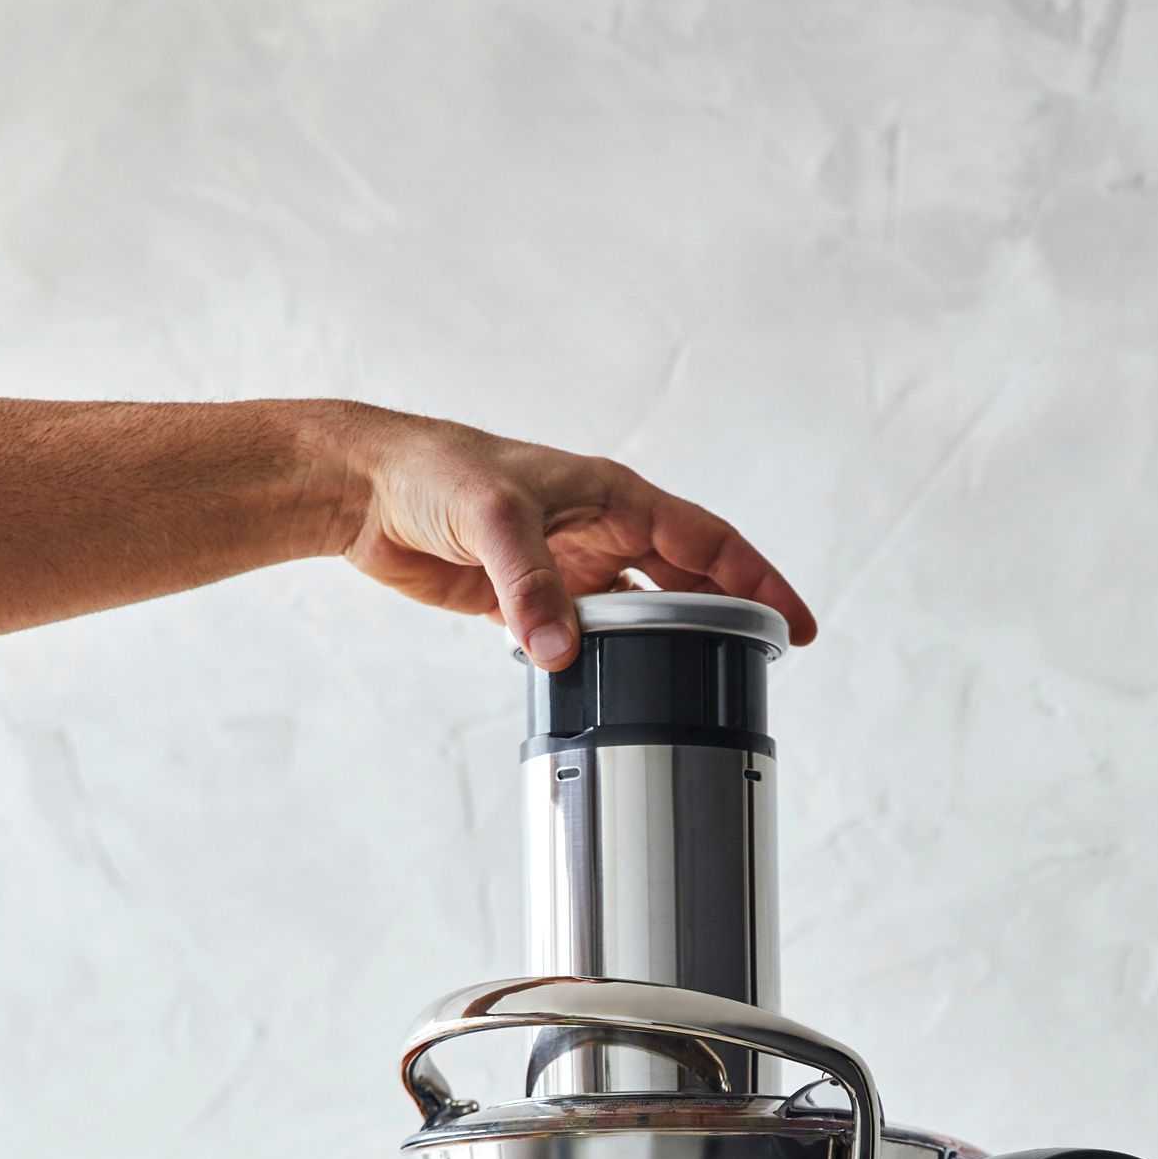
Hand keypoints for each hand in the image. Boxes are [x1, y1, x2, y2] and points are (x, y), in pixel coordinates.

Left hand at [335, 408, 814, 668]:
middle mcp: (601, 530)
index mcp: (614, 497)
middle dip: (728, 620)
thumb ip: (530, 586)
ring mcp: (568, 567)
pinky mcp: (529, 598)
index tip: (793, 623)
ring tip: (704, 686)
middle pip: (686, 582)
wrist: (364, 489)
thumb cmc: (432, 471)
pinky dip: (608, 660)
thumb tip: (560, 651)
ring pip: (640, 613)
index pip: (708, 543)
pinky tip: (621, 687)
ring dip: (669, 645)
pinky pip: (588, 634)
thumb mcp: (492, 519)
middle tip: (762, 668)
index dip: (756, 582)